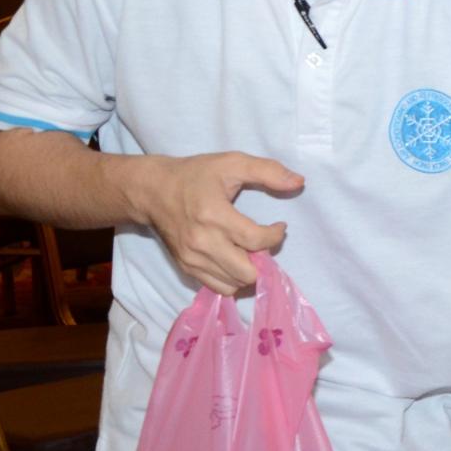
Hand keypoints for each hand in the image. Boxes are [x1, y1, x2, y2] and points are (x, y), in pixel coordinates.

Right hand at [135, 152, 303, 294]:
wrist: (152, 191)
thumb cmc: (194, 175)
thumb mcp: (232, 163)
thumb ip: (268, 171)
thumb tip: (299, 182)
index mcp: (214, 216)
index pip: (256, 240)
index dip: (276, 236)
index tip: (279, 226)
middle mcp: (202, 243)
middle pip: (247, 272)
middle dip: (264, 258)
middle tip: (263, 241)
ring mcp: (191, 259)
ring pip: (234, 284)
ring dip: (249, 271)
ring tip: (250, 250)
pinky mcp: (186, 268)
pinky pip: (217, 287)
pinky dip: (232, 279)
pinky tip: (236, 260)